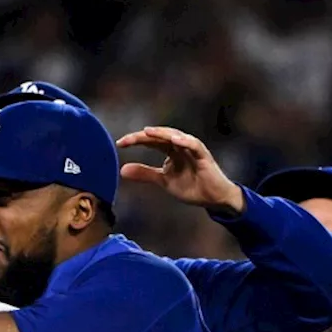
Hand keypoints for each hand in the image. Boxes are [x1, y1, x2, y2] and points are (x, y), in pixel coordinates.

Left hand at [116, 126, 244, 214]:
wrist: (212, 199)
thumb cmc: (191, 186)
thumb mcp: (163, 181)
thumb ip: (144, 174)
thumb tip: (122, 170)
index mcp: (170, 151)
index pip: (151, 142)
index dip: (135, 141)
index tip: (119, 144)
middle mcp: (180, 146)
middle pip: (160, 136)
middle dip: (143, 136)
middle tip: (126, 139)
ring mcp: (193, 149)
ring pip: (176, 136)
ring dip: (162, 133)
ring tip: (147, 132)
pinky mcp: (204, 156)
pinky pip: (195, 146)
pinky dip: (185, 141)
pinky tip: (174, 140)